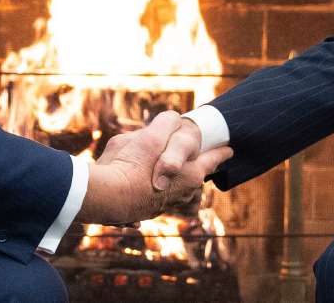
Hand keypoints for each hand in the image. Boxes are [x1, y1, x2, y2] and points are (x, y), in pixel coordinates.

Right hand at [78, 111, 231, 224]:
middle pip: (193, 176)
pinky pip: (149, 196)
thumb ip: (167, 123)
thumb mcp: (150, 135)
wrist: (103, 198)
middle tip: (192, 157)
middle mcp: (181, 194)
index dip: (221, 152)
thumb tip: (172, 120)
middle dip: (191, 166)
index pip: (213, 159)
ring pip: (172, 187)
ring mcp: (162, 206)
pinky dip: (146, 187)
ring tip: (159, 166)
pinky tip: (133, 180)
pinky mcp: (141, 212)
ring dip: (168, 177)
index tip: (230, 150)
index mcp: (191, 175)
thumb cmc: (131, 165)